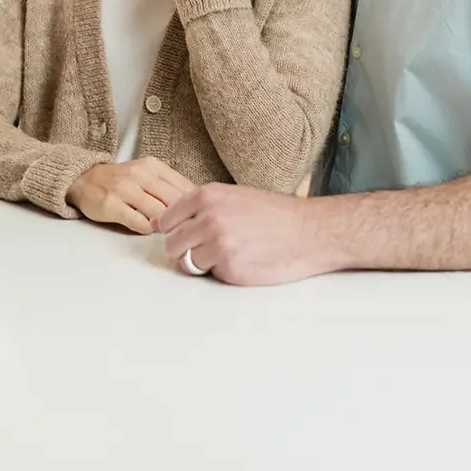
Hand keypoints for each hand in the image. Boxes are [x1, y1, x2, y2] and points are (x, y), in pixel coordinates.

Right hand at [67, 157, 194, 234]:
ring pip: (158, 212)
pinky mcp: (111, 205)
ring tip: (170, 233)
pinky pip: (138, 222)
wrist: (84, 179)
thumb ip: (169, 187)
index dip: (195, 206)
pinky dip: (148, 229)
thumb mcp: (147, 175)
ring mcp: (124, 188)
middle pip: (174, 200)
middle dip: (184, 218)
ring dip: (167, 226)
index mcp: (153, 166)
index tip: (199, 218)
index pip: (184, 187)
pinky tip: (149, 231)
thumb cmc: (122, 181)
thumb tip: (198, 205)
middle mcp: (139, 174)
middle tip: (188, 231)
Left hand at [155, 183, 329, 284]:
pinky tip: (244, 260)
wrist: (309, 231)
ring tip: (230, 252)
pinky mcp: (230, 270)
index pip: (165, 220)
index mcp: (206, 196)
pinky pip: (212, 275)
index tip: (181, 234)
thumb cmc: (273, 213)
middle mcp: (208, 219)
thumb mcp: (233, 196)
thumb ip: (199, 206)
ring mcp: (218, 246)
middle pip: (172, 244)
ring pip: (189, 262)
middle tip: (207, 247)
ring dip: (204, 262)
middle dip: (185, 249)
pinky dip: (224, 272)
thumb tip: (161, 221)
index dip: (172, 230)